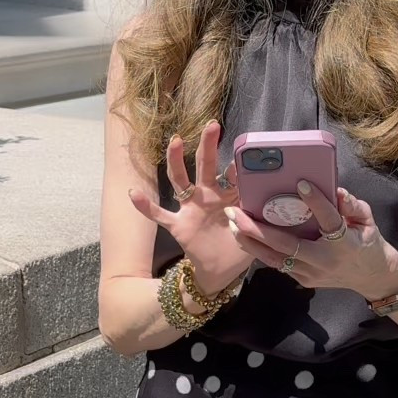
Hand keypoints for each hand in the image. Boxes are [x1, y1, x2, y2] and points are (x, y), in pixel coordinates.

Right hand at [127, 120, 246, 295]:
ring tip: (176, 141)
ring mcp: (190, 209)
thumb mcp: (252, 229)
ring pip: (180, 181)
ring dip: (176, 161)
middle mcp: (207, 197)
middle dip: (207, 146)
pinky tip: (133, 193)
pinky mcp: (178, 225)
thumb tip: (264, 200)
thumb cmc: (238, 247)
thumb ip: (256, 215)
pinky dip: (146, 206)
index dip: (238, 167)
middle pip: (205, 166)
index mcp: (228, 197)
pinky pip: (159, 215)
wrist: (221, 271)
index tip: (244, 159)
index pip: (232, 175)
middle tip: (212, 125)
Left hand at [226, 176, 397, 302]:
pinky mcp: (303, 279)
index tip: (301, 183)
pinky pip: (277, 264)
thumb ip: (352, 205)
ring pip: (274, 259)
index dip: (316, 202)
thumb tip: (336, 190)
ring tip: (231, 224)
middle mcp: (324, 260)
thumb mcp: (368, 221)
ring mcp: (311, 273)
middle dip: (257, 228)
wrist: (372, 277)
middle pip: (286, 245)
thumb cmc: (369, 243)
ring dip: (250, 242)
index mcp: (344, 242)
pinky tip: (243, 237)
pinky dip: (258, 250)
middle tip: (236, 212)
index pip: (329, 220)